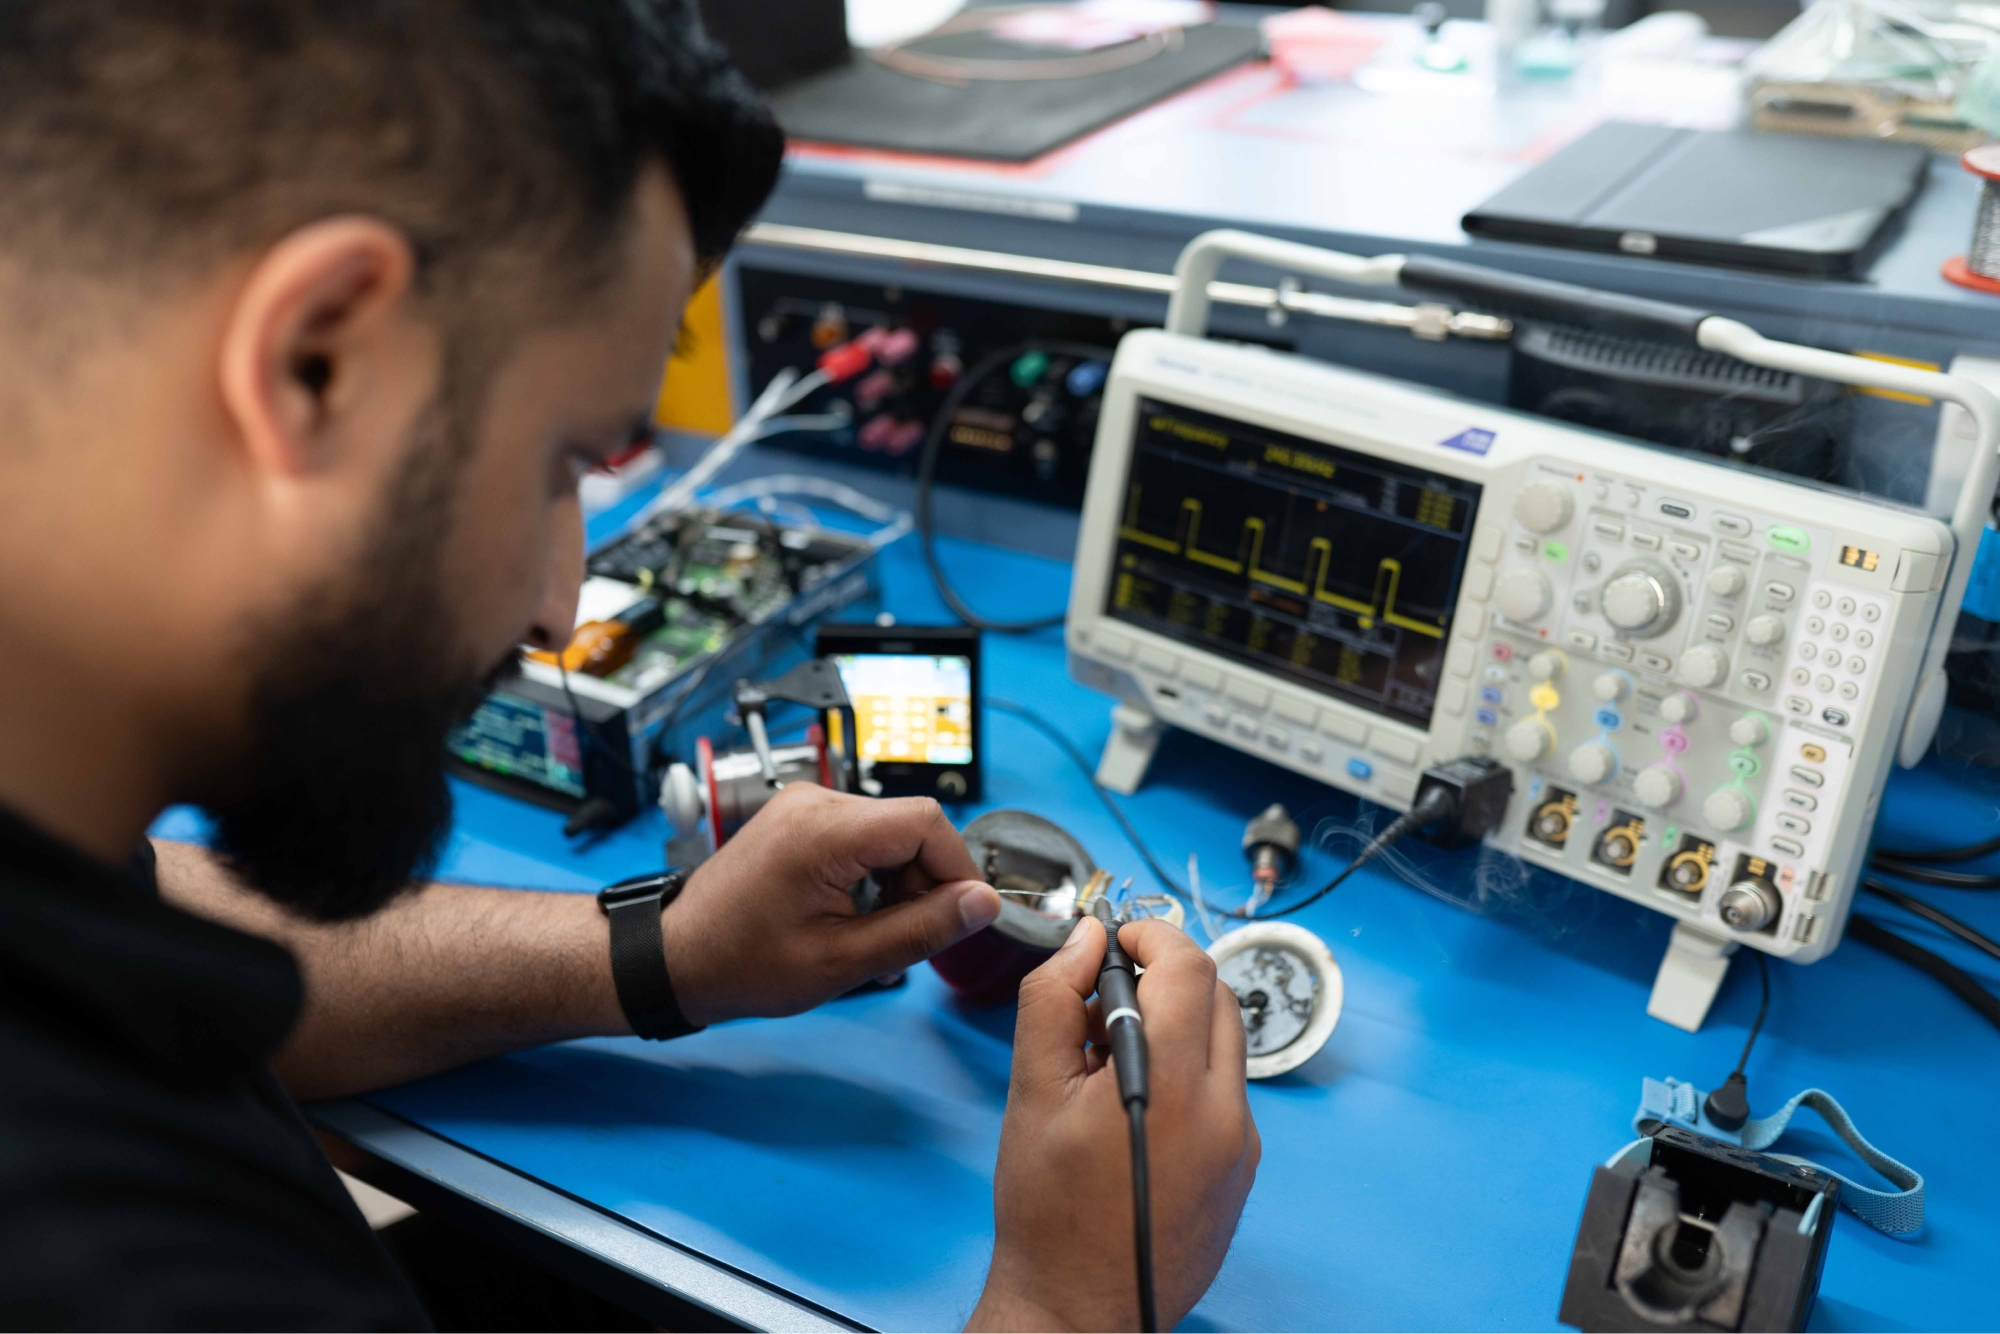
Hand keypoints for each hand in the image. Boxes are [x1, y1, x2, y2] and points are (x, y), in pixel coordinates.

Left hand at [658, 783, 1000, 1026]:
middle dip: (924, 883)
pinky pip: (863, 835)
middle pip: (912, 826)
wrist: (678, 957)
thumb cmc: (744, 964)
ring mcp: (805, 805)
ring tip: (870, 934)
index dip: (956, 870)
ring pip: (891, 832)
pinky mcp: (801, 817)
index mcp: (824, 830)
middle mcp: (816, 802)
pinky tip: (852, 915)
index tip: (958, 917)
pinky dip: (874, 874)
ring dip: (899, 882)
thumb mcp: (844, 961)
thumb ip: (921, 928)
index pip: (926, 822)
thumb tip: (984, 904)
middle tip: (903, 939)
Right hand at [969, 917, 1259, 1331]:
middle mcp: (1225, 1112)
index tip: (1117, 939)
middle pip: (1216, 997)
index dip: (1151, 935)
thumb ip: (1054, 1000)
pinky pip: (1227, 1090)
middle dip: (1164, 975)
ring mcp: (1241, 1144)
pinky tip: (1137, 1100)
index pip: (1188, 968)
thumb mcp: (1032, 1092)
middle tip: (1106, 995)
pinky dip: (1191, 1071)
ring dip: (1178, 1023)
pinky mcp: (1242, 1169)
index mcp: (1174, 1086)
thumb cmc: (1047, 1212)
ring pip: (1225, 1042)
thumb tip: (1084, 942)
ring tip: (1113, 1056)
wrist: (1077, 1306)